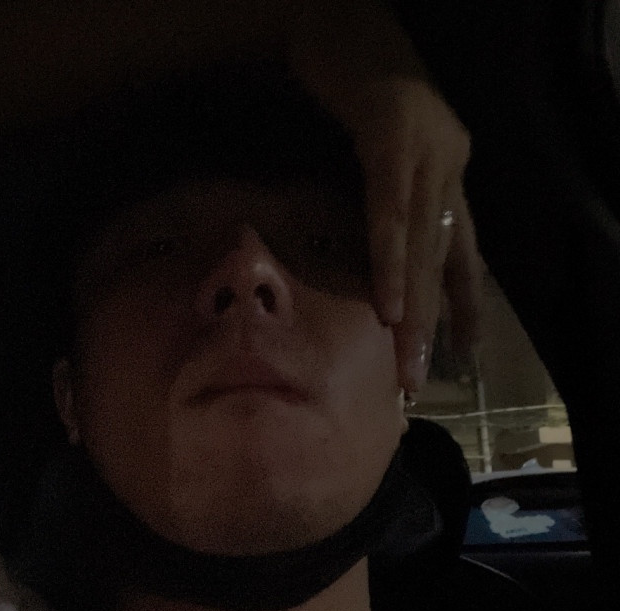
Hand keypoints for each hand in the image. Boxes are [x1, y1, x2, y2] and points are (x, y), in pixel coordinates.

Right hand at [286, 1, 482, 392]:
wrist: (334, 16)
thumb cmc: (350, 82)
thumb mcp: (375, 152)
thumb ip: (384, 198)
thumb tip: (367, 252)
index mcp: (447, 169)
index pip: (463, 248)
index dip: (466, 301)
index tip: (465, 351)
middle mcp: (449, 163)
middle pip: (442, 260)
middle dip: (431, 327)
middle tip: (418, 383)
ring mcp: (427, 148)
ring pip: (422, 246)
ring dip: (414, 310)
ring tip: (405, 363)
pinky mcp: (395, 137)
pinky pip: (390, 212)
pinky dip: (390, 262)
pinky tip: (388, 307)